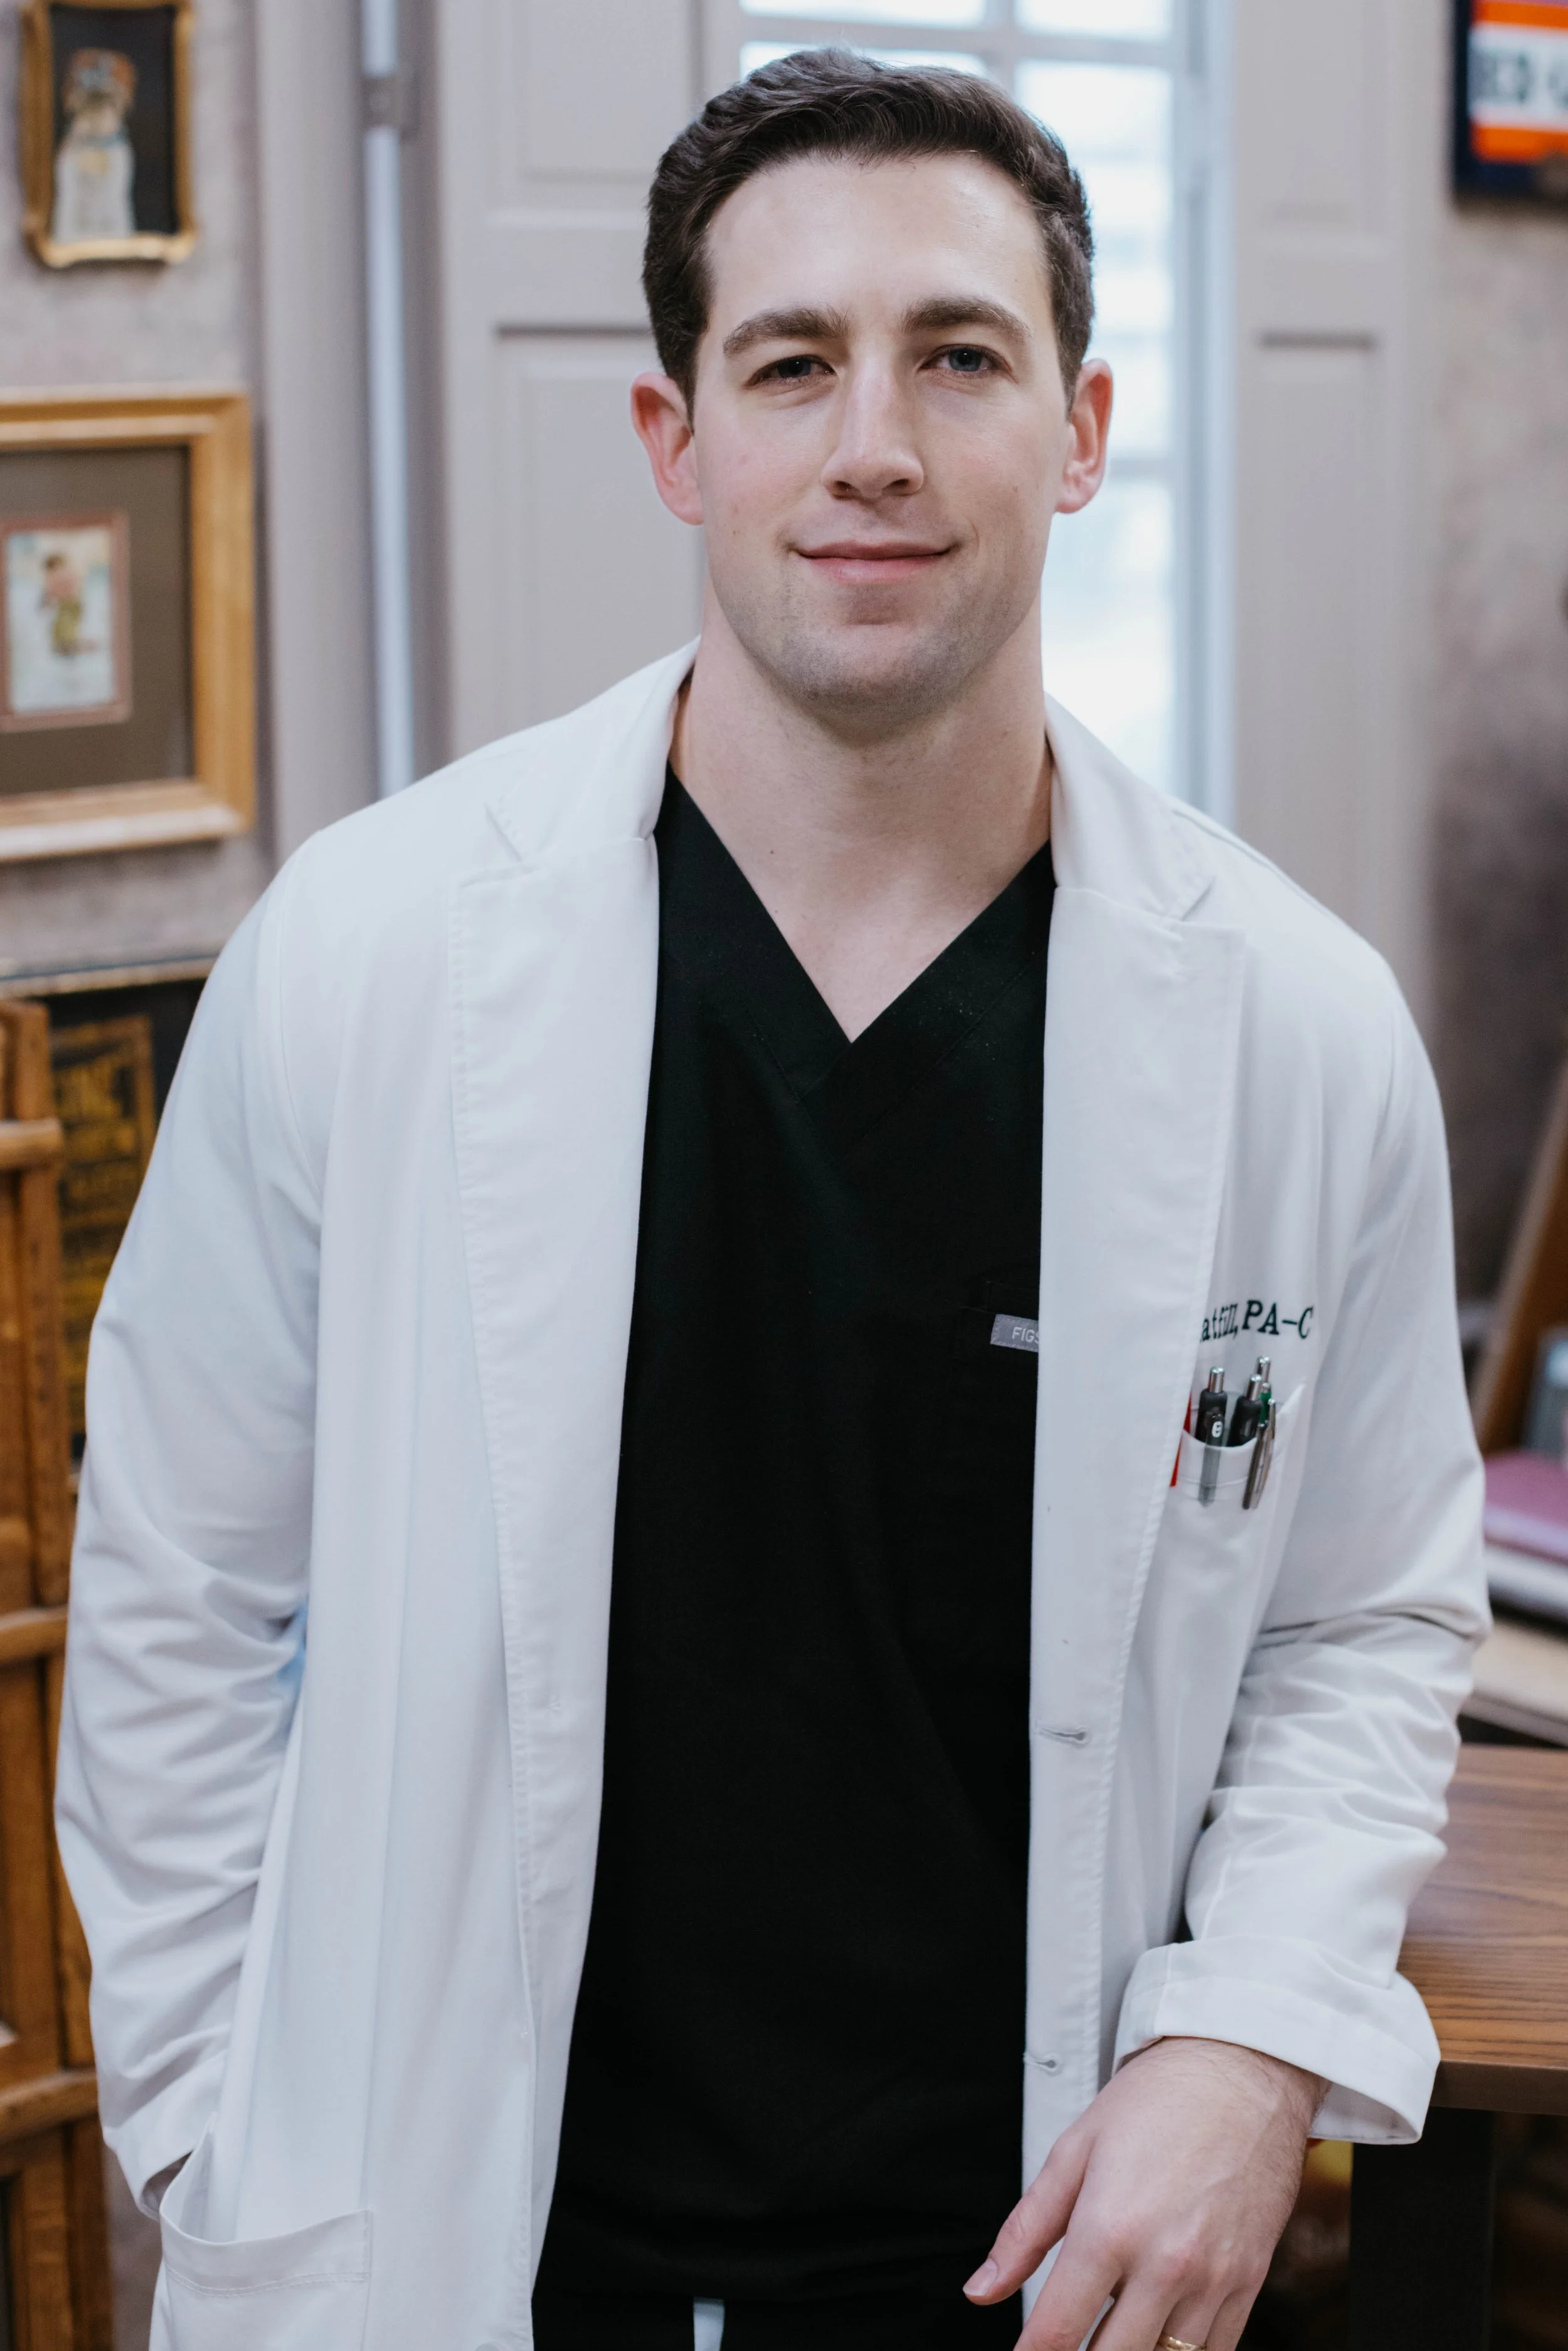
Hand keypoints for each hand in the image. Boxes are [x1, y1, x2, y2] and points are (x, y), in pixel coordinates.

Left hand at [965, 2037, 1323, 2350]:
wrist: (1243, 2070)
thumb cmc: (1159, 2100)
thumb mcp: (1074, 2151)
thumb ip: (1024, 2231)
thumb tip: (982, 2290)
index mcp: (1109, 2228)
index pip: (1057, 2333)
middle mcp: (1164, 2264)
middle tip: (1063, 2346)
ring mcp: (1212, 2279)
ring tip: (1108, 2337)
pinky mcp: (1249, 2283)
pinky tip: (1157, 2339)